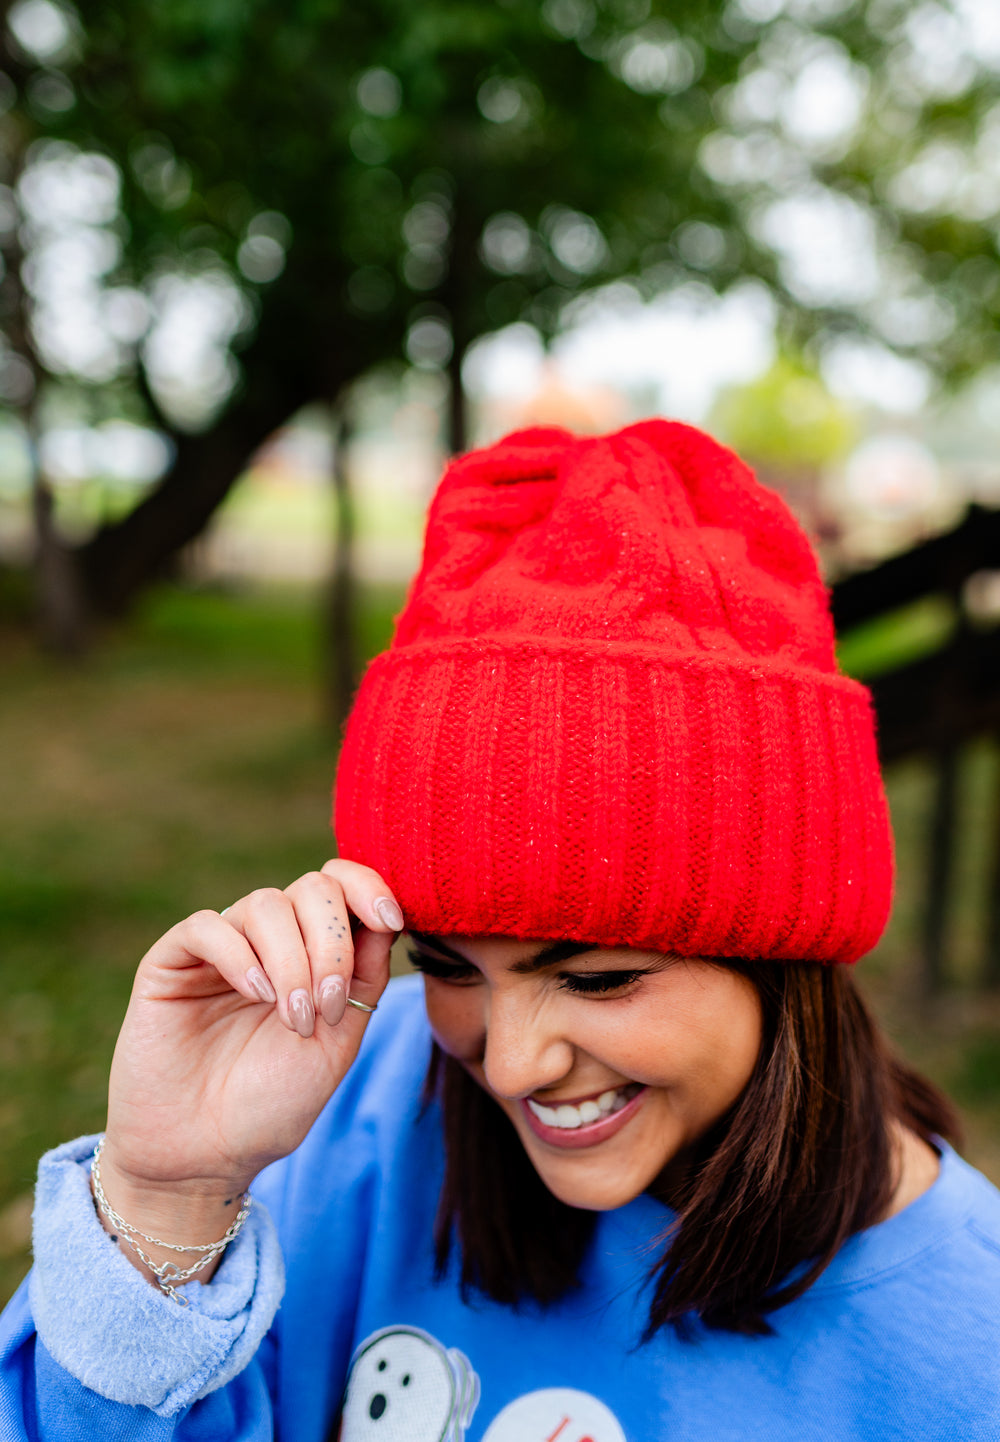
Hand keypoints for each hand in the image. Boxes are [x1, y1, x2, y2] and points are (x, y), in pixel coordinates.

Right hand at [102, 860, 399, 1216]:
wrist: (205, 1158)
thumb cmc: (272, 1104)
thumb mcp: (339, 1041)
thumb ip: (364, 977)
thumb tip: (388, 917)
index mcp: (311, 952)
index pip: (341, 886)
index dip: (368, 887)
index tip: (390, 919)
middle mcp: (267, 941)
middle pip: (311, 888)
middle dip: (333, 942)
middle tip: (328, 1008)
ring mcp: (219, 949)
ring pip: (265, 903)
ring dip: (293, 959)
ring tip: (294, 1018)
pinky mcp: (169, 963)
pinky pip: (207, 926)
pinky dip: (240, 955)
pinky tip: (256, 994)